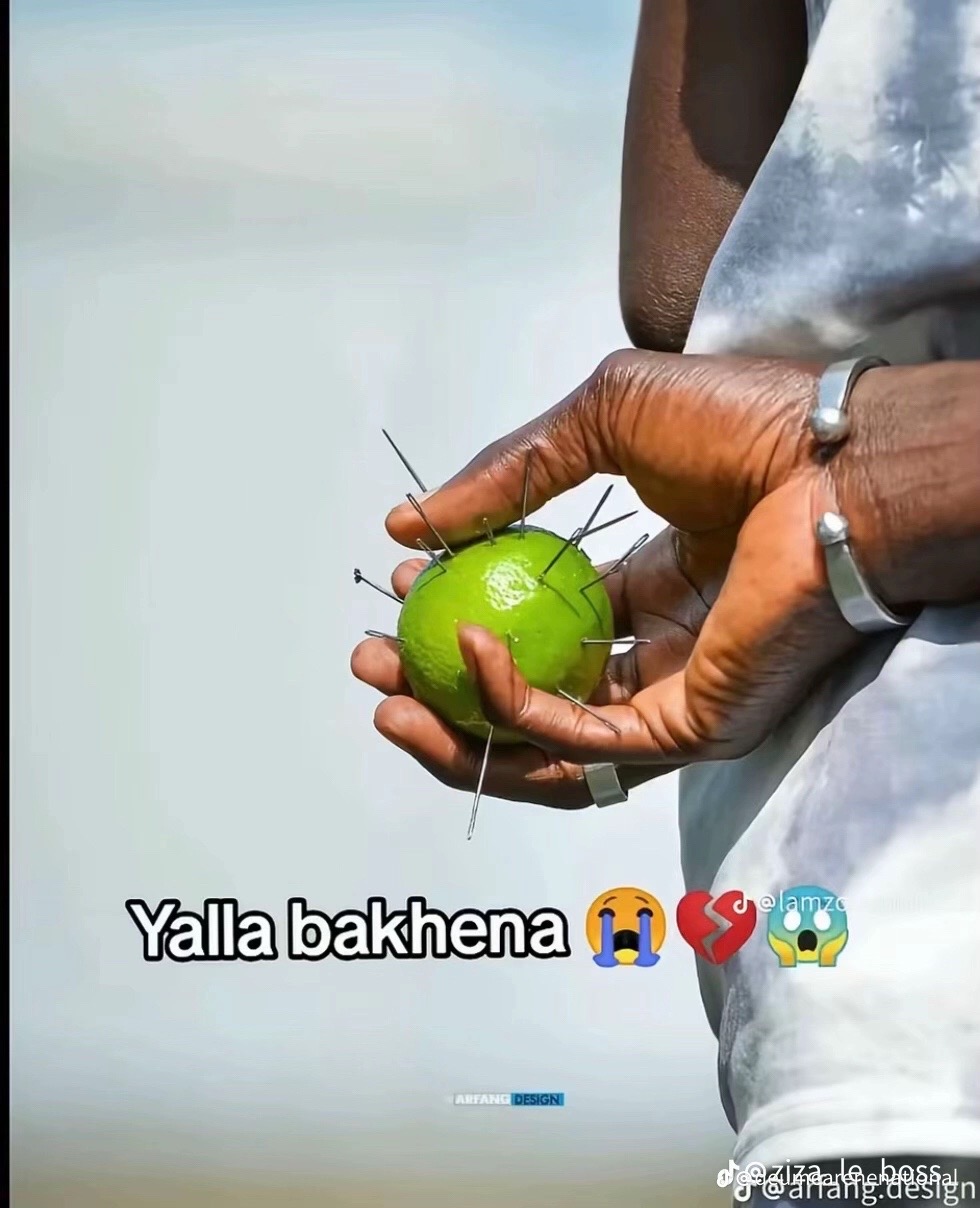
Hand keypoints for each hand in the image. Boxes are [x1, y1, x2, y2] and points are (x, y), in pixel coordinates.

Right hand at [350, 352, 977, 807]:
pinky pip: (583, 743)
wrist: (835, 459)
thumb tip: (411, 522)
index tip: (405, 585)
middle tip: (376, 662)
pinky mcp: (688, 725)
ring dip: (460, 731)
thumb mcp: (598, 421)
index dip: (461, 609)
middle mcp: (654, 646)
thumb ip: (507, 476)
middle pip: (529, 696)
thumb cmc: (746, 426)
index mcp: (645, 580)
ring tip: (388, 702)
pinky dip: (517, 712)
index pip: (535, 621)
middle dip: (441, 690)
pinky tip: (471, 658)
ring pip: (547, 747)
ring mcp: (671, 693)